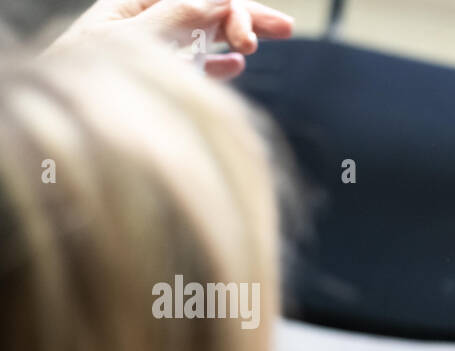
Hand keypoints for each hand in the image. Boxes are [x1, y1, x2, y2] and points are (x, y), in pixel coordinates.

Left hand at [51, 0, 293, 78]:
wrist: (65, 128)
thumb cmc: (89, 81)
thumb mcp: (136, 42)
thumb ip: (178, 17)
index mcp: (135, 5)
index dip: (231, 6)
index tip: (251, 34)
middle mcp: (146, 24)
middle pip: (206, 11)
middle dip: (244, 17)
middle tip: (284, 29)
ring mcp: (154, 53)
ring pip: (205, 37)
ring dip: (235, 38)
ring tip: (259, 45)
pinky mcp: (159, 81)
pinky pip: (196, 65)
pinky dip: (217, 64)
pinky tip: (236, 65)